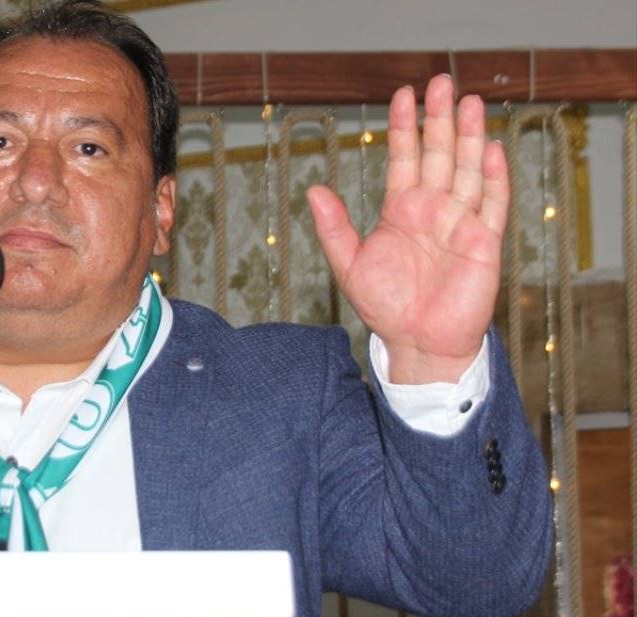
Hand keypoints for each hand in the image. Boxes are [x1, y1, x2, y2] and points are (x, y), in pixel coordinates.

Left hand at [305, 74, 508, 383]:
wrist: (417, 344)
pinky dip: (493, 178)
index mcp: (401, 210)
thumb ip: (333, 227)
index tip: (402, 94)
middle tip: (441, 81)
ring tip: (467, 103)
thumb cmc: (385, 308)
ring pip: (467, 170)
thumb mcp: (350, 264)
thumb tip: (313, 190)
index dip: (403, 127)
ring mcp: (460, 223)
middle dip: (438, 119)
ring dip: (468, 137)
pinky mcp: (484, 242)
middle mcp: (432, 209)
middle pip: (439, 154)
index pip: (403, 158)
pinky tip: (490, 149)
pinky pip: (492, 204)